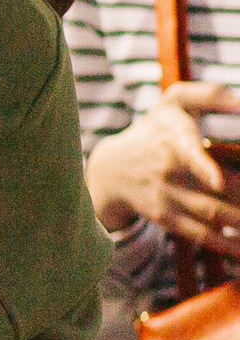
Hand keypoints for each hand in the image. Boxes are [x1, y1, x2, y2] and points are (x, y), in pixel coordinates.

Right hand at [85, 83, 239, 242]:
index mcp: (173, 139)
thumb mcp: (174, 102)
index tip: (218, 180)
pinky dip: (227, 244)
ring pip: (213, 215)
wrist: (111, 169)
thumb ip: (208, 95)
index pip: (191, 154)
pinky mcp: (167, 218)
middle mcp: (169, 171)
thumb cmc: (155, 130)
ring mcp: (167, 197)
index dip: (206, 168)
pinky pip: (201, 234)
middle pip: (217, 191)